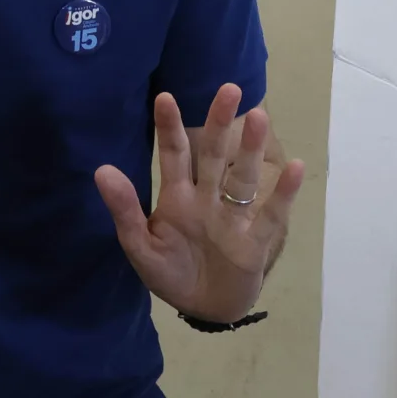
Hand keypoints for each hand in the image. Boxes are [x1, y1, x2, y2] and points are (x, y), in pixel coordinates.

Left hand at [94, 84, 305, 322]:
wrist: (201, 309)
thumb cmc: (170, 274)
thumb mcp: (139, 246)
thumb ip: (125, 210)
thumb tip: (102, 170)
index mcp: (177, 197)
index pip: (174, 155)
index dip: (169, 127)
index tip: (164, 97)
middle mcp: (207, 199)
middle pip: (213, 156)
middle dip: (218, 124)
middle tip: (228, 88)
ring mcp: (232, 218)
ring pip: (242, 178)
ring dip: (251, 150)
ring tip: (259, 118)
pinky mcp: (254, 242)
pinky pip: (269, 215)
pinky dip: (282, 194)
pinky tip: (294, 168)